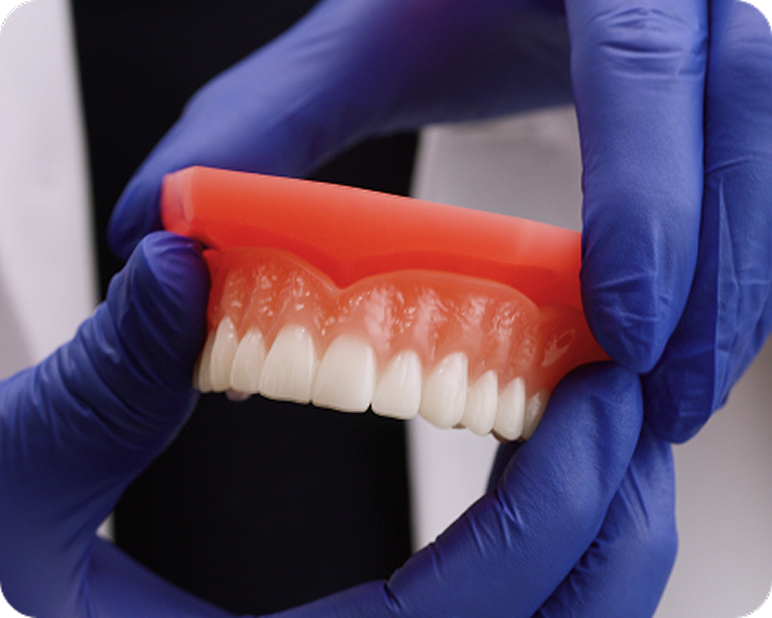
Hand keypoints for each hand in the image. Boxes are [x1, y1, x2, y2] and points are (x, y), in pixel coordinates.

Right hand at [0, 235, 673, 616]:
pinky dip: (543, 556)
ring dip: (594, 540)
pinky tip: (533, 477)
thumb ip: (98, 390)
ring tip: (597, 430)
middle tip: (624, 404)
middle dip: (613, 523)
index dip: (562, 504)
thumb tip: (183, 272)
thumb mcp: (9, 498)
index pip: (474, 617)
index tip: (595, 396)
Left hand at [108, 0, 771, 443]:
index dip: (650, 197)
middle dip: (718, 278)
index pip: (645, 60)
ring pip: (768, 159)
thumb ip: (262, 123)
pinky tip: (694, 329)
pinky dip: (739, 260)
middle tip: (660, 402)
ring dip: (738, 286)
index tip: (624, 327)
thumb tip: (159, 222)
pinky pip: (766, 171)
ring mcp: (726, 22)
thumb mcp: (358, 43)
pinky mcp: (737, 76)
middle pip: (739, 123)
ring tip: (677, 393)